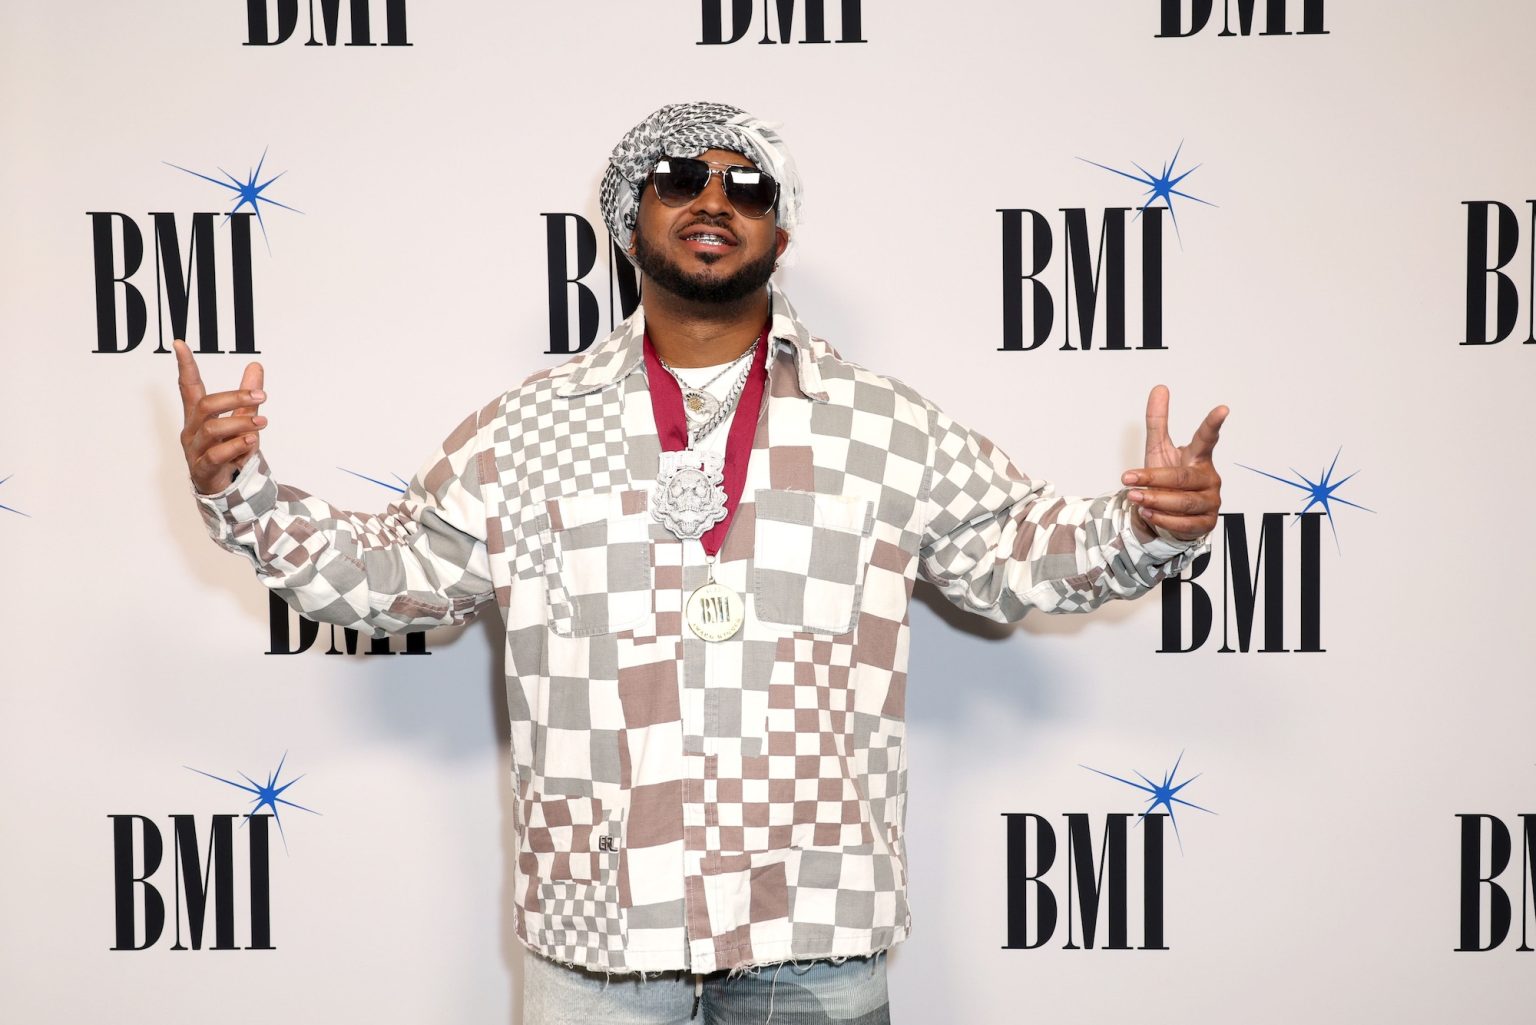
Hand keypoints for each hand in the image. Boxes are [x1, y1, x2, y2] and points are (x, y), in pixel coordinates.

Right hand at [175, 339, 266, 494]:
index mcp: (198, 415)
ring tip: (262, 422)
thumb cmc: (230, 450)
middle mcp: (193, 429)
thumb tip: (256, 365)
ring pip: (213, 429)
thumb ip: (248, 396)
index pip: (189, 386)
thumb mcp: (242, 420)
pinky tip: (251, 441)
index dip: (185, 365)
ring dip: (240, 423)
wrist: (226, 488)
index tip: (178, 343)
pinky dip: (236, 447)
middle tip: (262, 397)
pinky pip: (217, 455)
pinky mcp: (203, 469)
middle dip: (235, 397)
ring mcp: (195, 449)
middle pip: (206, 405)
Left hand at [1122, 384, 1227, 541]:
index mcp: (1199, 457)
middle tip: (1128, 478)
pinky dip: (1164, 519)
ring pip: (1183, 502)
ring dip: (1156, 500)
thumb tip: (1159, 388)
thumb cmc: (1168, 478)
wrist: (1170, 513)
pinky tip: (1148, 513)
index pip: (1207, 438)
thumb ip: (1158, 421)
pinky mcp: (1206, 523)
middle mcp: (1208, 478)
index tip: (1222, 409)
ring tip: (1135, 498)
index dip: (1213, 424)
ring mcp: (1210, 501)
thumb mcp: (1158, 450)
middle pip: (1182, 477)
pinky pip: (1185, 523)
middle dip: (1153, 478)